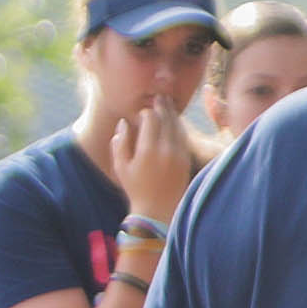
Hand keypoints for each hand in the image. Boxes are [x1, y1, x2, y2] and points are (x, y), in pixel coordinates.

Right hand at [109, 101, 195, 224]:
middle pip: (166, 119)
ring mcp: (178, 155)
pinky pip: (183, 137)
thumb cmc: (135, 188)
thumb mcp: (120, 167)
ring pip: (177, 126)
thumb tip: (125, 123)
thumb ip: (120, 142)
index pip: (150, 119)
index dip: (146, 111)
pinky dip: (178, 127)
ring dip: (172, 114)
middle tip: (159, 97)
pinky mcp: (186, 160)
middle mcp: (165, 150)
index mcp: (147, 150)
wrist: (157, 210)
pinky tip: (174, 122)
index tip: (143, 111)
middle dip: (162, 107)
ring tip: (167, 105)